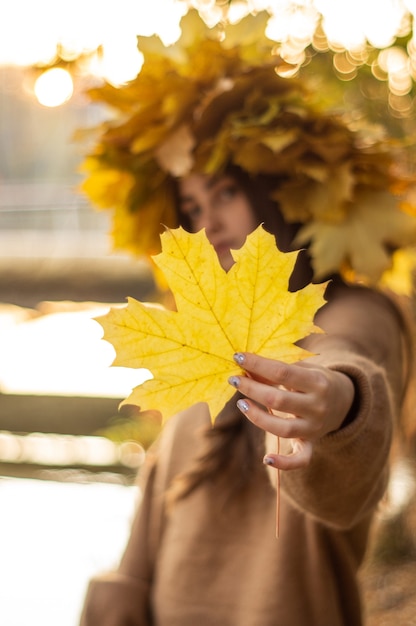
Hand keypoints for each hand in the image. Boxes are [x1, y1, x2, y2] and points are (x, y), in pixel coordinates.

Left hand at [228, 352, 354, 469]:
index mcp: (318, 382)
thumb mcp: (303, 368)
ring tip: (241, 403)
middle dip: (252, 388)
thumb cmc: (315, 379)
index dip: (258, 364)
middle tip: (234, 379)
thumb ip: (278, 368)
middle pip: (278, 400)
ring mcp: (315, 428)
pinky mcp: (311, 444)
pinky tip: (266, 459)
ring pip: (282, 428)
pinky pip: (300, 459)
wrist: (344, 401)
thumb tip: (247, 367)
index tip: (238, 356)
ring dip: (257, 417)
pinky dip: (284, 463)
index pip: (282, 373)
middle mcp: (318, 406)